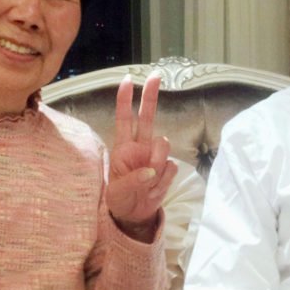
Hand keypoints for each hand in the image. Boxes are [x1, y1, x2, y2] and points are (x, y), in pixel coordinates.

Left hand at [107, 72, 177, 241]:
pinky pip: (171, 168)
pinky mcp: (168, 168)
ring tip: (147, 184)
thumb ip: (133, 180)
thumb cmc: (120, 199)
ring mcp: (155, 157)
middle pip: (148, 117)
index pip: (124, 120)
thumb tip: (152, 171)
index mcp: (123, 148)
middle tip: (156, 75)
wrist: (135, 215)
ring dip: (157, 163)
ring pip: (164, 146)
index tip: (128, 80)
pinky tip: (155, 189)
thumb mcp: (118, 192)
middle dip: (151, 95)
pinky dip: (163, 181)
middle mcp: (140, 147)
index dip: (125, 100)